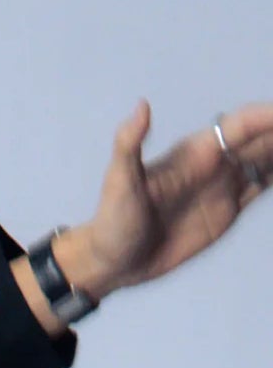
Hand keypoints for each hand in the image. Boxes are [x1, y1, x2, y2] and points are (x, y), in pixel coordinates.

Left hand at [58, 97, 272, 298]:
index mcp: (195, 152)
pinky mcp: (226, 211)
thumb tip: (141, 106)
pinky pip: (261, 187)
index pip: (241, 126)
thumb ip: (130, 144)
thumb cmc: (112, 221)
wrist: (112, 261)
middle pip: (262, 139)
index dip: (268, 117)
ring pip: (267, 160)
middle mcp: (214, 164)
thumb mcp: (119, 182)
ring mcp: (223, 187)